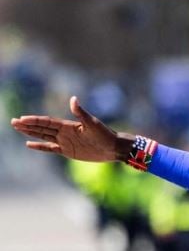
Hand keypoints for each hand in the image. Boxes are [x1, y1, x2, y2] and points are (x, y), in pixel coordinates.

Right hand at [9, 96, 124, 161]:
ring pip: (43, 136)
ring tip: (17, 128)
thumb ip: (81, 112)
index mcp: (68, 125)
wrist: (113, 147)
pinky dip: (40, 147)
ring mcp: (65, 141)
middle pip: (41, 128)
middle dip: (27, 125)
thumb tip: (73, 99)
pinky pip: (50, 148)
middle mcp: (64, 132)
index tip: (22, 119)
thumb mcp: (92, 123)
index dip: (34, 120)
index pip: (47, 122)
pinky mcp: (68, 151)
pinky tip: (29, 144)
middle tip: (12, 121)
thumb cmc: (105, 134)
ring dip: (30, 133)